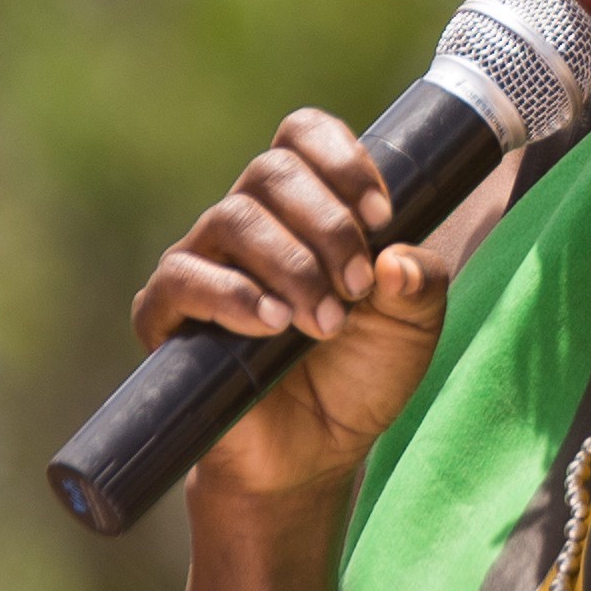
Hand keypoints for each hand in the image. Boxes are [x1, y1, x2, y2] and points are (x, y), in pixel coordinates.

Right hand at [130, 110, 448, 502]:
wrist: (314, 455)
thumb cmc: (360, 376)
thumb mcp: (414, 326)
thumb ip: (421, 283)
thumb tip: (400, 259)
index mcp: (307, 208)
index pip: (303, 135)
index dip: (342, 159)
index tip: (382, 216)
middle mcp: (251, 223)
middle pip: (272, 170)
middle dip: (328, 223)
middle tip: (357, 285)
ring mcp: (205, 264)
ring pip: (234, 217)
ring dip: (292, 265)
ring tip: (324, 320)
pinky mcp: (169, 315)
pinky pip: (183, 279)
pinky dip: (233, 295)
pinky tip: (272, 323)